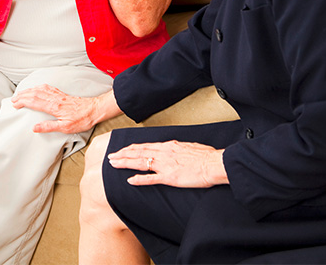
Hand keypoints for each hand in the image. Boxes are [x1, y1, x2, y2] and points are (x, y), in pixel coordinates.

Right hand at [11, 84, 101, 133]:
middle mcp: (54, 99)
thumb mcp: (66, 128)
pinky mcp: (62, 94)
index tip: (14, 104)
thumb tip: (34, 128)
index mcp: (54, 107)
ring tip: (20, 94)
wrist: (94, 109)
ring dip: (29, 91)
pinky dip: (38, 87)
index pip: (34, 102)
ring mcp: (58, 95)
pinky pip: (47, 88)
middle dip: (22, 96)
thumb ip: (49, 127)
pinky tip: (36, 88)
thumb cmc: (82, 119)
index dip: (23, 102)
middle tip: (13, 99)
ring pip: (40, 90)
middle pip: (34, 94)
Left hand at [107, 141, 226, 187]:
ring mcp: (166, 165)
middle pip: (138, 152)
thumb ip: (177, 149)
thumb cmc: (206, 156)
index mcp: (168, 146)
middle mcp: (164, 153)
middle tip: (110, 156)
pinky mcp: (170, 177)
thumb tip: (172, 148)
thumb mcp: (188, 147)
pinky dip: (139, 179)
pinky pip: (151, 178)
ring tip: (113, 164)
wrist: (215, 163)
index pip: (145, 146)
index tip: (122, 149)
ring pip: (140, 162)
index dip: (131, 148)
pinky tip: (129, 180)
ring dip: (125, 163)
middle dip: (122, 154)